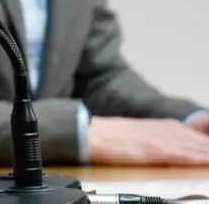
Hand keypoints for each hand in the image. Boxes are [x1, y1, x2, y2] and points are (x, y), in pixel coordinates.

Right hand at [88, 116, 208, 165]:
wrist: (91, 135)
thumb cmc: (111, 138)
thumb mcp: (141, 135)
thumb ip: (160, 139)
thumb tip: (177, 148)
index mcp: (164, 127)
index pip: (197, 137)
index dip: (206, 144)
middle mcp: (166, 130)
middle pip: (200, 142)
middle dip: (208, 147)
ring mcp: (161, 139)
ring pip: (195, 147)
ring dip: (206, 151)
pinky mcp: (154, 149)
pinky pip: (182, 154)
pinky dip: (196, 157)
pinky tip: (205, 161)